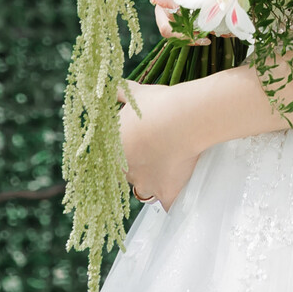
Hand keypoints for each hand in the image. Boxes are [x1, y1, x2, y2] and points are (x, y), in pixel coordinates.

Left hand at [119, 82, 197, 210]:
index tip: (134, 148)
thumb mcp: (136, 94)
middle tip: (155, 151)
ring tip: (167, 168)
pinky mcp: (167, 194)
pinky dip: (172, 201)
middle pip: (128, 175)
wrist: (184, 119)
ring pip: (145, 191)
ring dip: (152, 183)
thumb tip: (108, 85)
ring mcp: (146, 185)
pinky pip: (167, 205)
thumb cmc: (158, 104)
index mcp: (113, 150)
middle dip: (138, 166)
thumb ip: (119, 93)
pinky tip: (178, 194)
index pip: (109, 161)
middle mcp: (125, 172)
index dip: (121, 156)